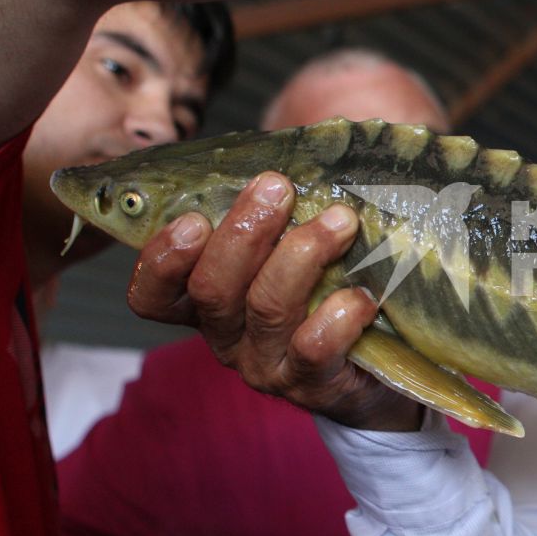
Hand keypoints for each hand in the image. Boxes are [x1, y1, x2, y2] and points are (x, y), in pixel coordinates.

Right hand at [126, 174, 424, 430]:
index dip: (161, 260)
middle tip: (277, 188)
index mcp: (207, 303)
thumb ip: (274, 210)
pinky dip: (339, 315)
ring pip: (266, 307)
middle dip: (243, 232)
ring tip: (340, 221)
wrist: (384, 366)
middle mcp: (227, 338)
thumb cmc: (330, 285)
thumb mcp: (292, 244)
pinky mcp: (312, 386)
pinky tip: (361, 295)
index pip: (152, 295)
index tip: (194, 218)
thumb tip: (292, 149)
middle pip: (211, 289)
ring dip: (302, 254)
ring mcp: (267, 365)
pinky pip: (314, 348)